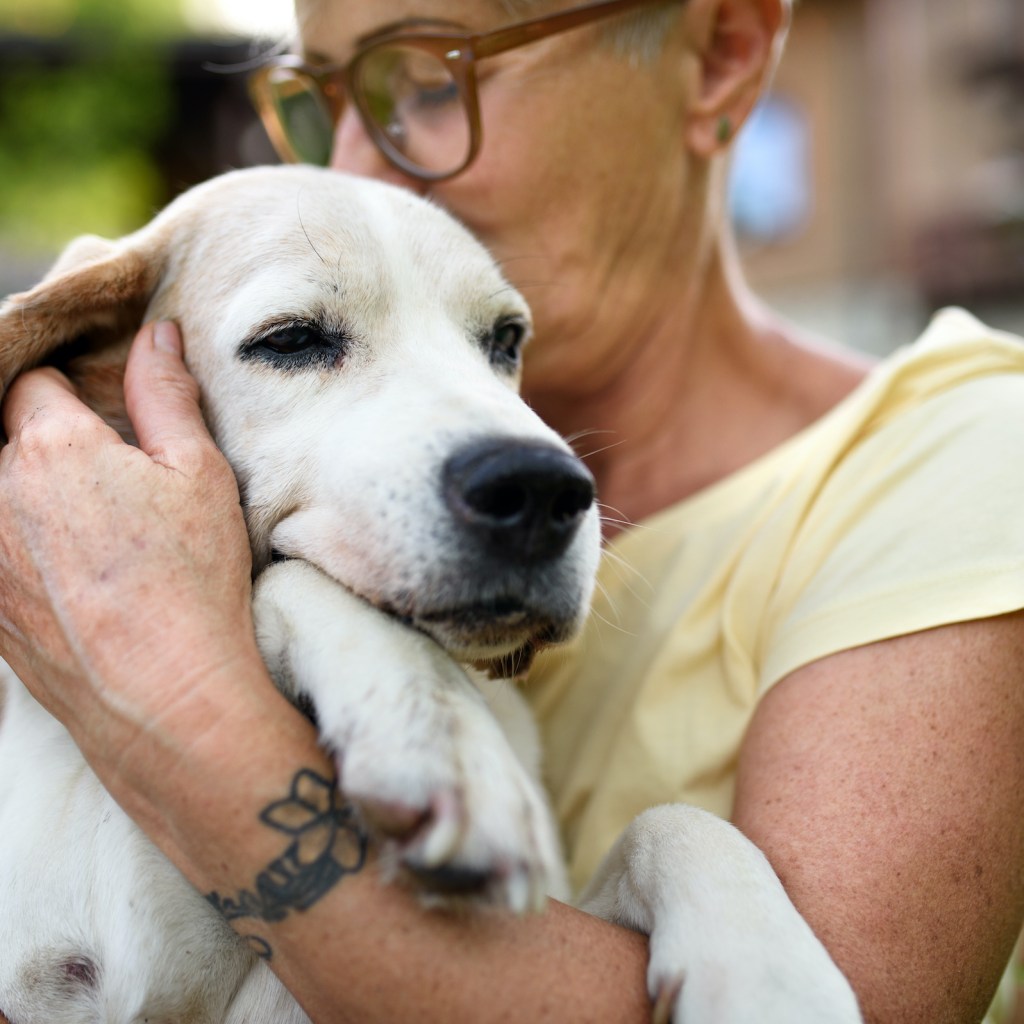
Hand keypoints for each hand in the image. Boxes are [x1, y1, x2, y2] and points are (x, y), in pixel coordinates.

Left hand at [0, 322, 257, 789]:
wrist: (160, 693)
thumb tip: (156, 334)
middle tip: (96, 469)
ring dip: (24, 493)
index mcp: (51, 446)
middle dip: (38, 437)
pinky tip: (67, 570)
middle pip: (0, 436)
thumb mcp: (199, 474)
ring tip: (83, 523)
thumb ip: (167, 396)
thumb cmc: (189, 578)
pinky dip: (19, 545)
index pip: (31, 382)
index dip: (63, 385)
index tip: (92, 405)